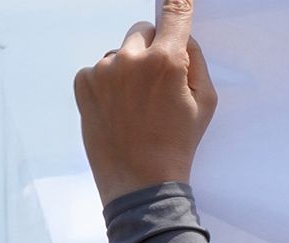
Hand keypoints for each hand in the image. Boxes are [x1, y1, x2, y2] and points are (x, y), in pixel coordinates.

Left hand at [73, 0, 216, 204]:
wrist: (140, 180)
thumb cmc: (178, 143)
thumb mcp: (205, 104)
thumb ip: (196, 63)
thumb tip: (183, 40)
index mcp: (167, 62)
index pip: (174, 16)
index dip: (179, 4)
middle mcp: (131, 58)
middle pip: (144, 29)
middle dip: (154, 46)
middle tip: (160, 81)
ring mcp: (103, 69)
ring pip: (122, 51)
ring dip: (130, 67)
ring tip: (138, 104)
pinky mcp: (84, 81)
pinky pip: (101, 68)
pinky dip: (111, 82)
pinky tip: (120, 108)